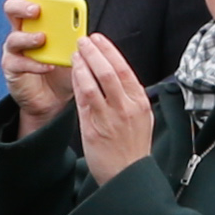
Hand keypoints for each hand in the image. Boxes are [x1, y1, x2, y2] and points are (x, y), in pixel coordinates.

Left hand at [69, 38, 154, 178]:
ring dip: (83, 64)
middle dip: (95, 52)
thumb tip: (117, 76)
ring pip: (95, 82)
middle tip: (84, 40)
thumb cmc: (132, 148)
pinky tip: (73, 72)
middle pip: (109, 70)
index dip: (110, 51)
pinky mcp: (94, 127)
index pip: (124, 68)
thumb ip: (130, 98)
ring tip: (75, 53)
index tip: (99, 40)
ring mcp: (110, 117)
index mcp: (139, 102)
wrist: (127, 175)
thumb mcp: (141, 118)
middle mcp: (126, 107)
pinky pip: (84, 99)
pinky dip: (78, 82)